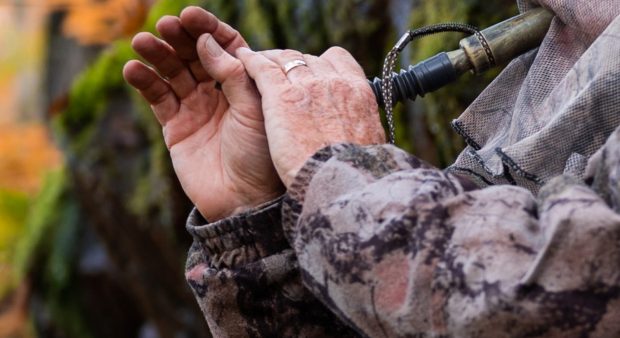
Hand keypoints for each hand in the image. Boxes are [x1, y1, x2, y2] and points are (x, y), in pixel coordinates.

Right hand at [123, 7, 282, 220]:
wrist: (246, 201)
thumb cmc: (262, 156)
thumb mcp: (255, 110)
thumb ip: (232, 75)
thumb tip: (206, 41)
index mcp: (245, 84)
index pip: (225, 46)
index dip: (208, 29)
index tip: (191, 15)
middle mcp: (220, 92)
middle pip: (196, 55)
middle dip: (180, 38)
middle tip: (165, 25)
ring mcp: (197, 108)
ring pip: (174, 73)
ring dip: (158, 55)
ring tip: (142, 41)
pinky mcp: (177, 127)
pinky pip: (158, 98)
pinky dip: (145, 82)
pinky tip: (133, 69)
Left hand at [236, 47, 385, 187]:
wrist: (341, 182)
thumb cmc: (353, 174)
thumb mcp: (370, 146)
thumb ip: (361, 133)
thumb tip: (360, 140)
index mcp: (358, 93)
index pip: (338, 59)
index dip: (321, 64)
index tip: (312, 74)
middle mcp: (334, 83)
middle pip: (308, 59)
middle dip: (293, 64)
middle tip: (278, 73)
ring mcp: (307, 87)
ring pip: (285, 59)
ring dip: (270, 60)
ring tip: (256, 63)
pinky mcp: (281, 97)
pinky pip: (263, 69)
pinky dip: (251, 62)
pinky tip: (242, 60)